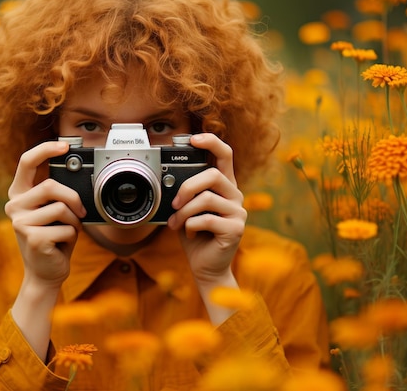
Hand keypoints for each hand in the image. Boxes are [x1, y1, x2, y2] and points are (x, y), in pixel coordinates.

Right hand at [4, 141, 86, 289]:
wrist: (45, 272)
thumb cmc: (53, 238)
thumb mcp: (53, 211)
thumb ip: (56, 193)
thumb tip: (77, 174)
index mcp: (19, 193)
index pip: (26, 162)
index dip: (45, 149)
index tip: (64, 145)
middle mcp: (14, 205)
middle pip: (50, 186)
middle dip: (73, 198)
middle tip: (80, 212)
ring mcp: (20, 222)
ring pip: (61, 208)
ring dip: (74, 222)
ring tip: (67, 231)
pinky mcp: (32, 238)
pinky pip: (66, 229)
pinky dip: (72, 237)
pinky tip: (62, 244)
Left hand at [166, 133, 246, 285]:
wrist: (205, 267)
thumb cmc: (195, 235)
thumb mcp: (186, 209)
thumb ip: (184, 194)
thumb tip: (168, 182)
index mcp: (223, 186)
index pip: (224, 155)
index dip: (210, 142)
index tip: (193, 139)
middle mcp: (234, 195)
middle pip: (212, 175)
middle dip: (187, 187)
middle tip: (174, 203)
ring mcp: (238, 212)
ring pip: (206, 198)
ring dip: (184, 212)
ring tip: (176, 223)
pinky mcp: (236, 229)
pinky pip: (207, 219)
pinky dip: (190, 226)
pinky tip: (189, 234)